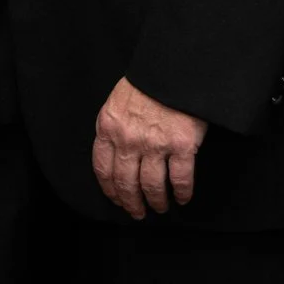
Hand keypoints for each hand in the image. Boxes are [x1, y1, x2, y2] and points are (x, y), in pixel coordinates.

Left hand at [91, 77, 206, 218]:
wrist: (173, 70)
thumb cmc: (147, 83)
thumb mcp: (117, 102)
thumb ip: (115, 127)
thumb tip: (116, 152)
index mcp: (108, 127)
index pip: (102, 168)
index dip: (109, 189)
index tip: (116, 199)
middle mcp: (128, 140)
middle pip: (125, 182)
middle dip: (131, 203)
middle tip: (137, 213)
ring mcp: (154, 145)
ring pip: (151, 186)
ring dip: (156, 202)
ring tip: (160, 208)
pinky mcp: (181, 146)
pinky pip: (180, 179)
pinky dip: (181, 193)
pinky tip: (182, 198)